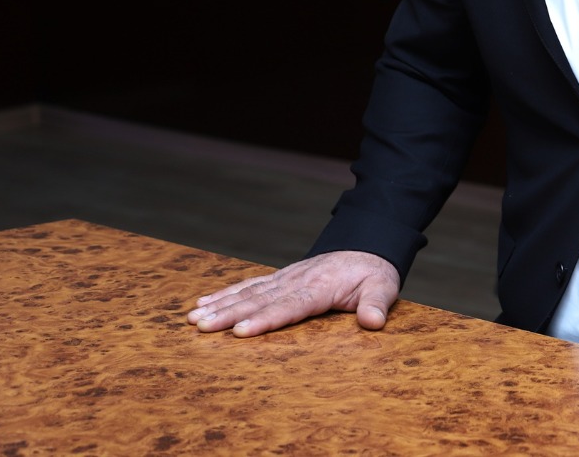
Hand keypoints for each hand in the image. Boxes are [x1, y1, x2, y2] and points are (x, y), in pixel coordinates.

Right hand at [185, 250, 399, 337]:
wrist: (367, 246)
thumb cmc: (374, 273)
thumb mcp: (384, 287)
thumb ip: (377, 304)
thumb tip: (373, 321)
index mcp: (321, 287)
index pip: (290, 305)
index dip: (266, 319)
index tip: (241, 332)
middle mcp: (297, 280)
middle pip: (260, 299)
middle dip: (230, 314)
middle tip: (202, 327)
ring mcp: (286, 277)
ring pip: (249, 292)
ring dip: (221, 304)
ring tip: (194, 318)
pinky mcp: (280, 278)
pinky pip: (250, 285)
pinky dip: (226, 293)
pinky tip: (204, 302)